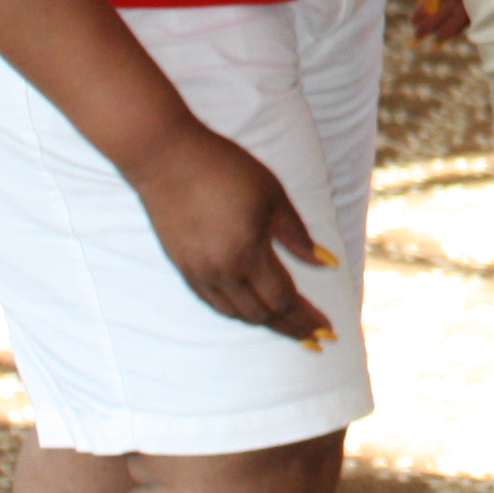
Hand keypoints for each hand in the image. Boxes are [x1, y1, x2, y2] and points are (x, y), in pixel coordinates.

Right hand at [121, 122, 337, 344]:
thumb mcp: (272, 195)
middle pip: (261, 314)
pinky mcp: (181, 266)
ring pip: (236, 312)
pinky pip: (214, 301)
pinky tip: (251, 309)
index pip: (283, 300)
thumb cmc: (224, 168)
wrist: (165, 158)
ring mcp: (197, 271)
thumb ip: (297, 234)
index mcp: (248, 252)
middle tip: (315, 334)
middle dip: (291, 327)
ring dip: (265, 321)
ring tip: (289, 325)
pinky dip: (238, 310)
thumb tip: (326, 263)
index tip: (327, 332)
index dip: (307, 319)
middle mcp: (221, 270)